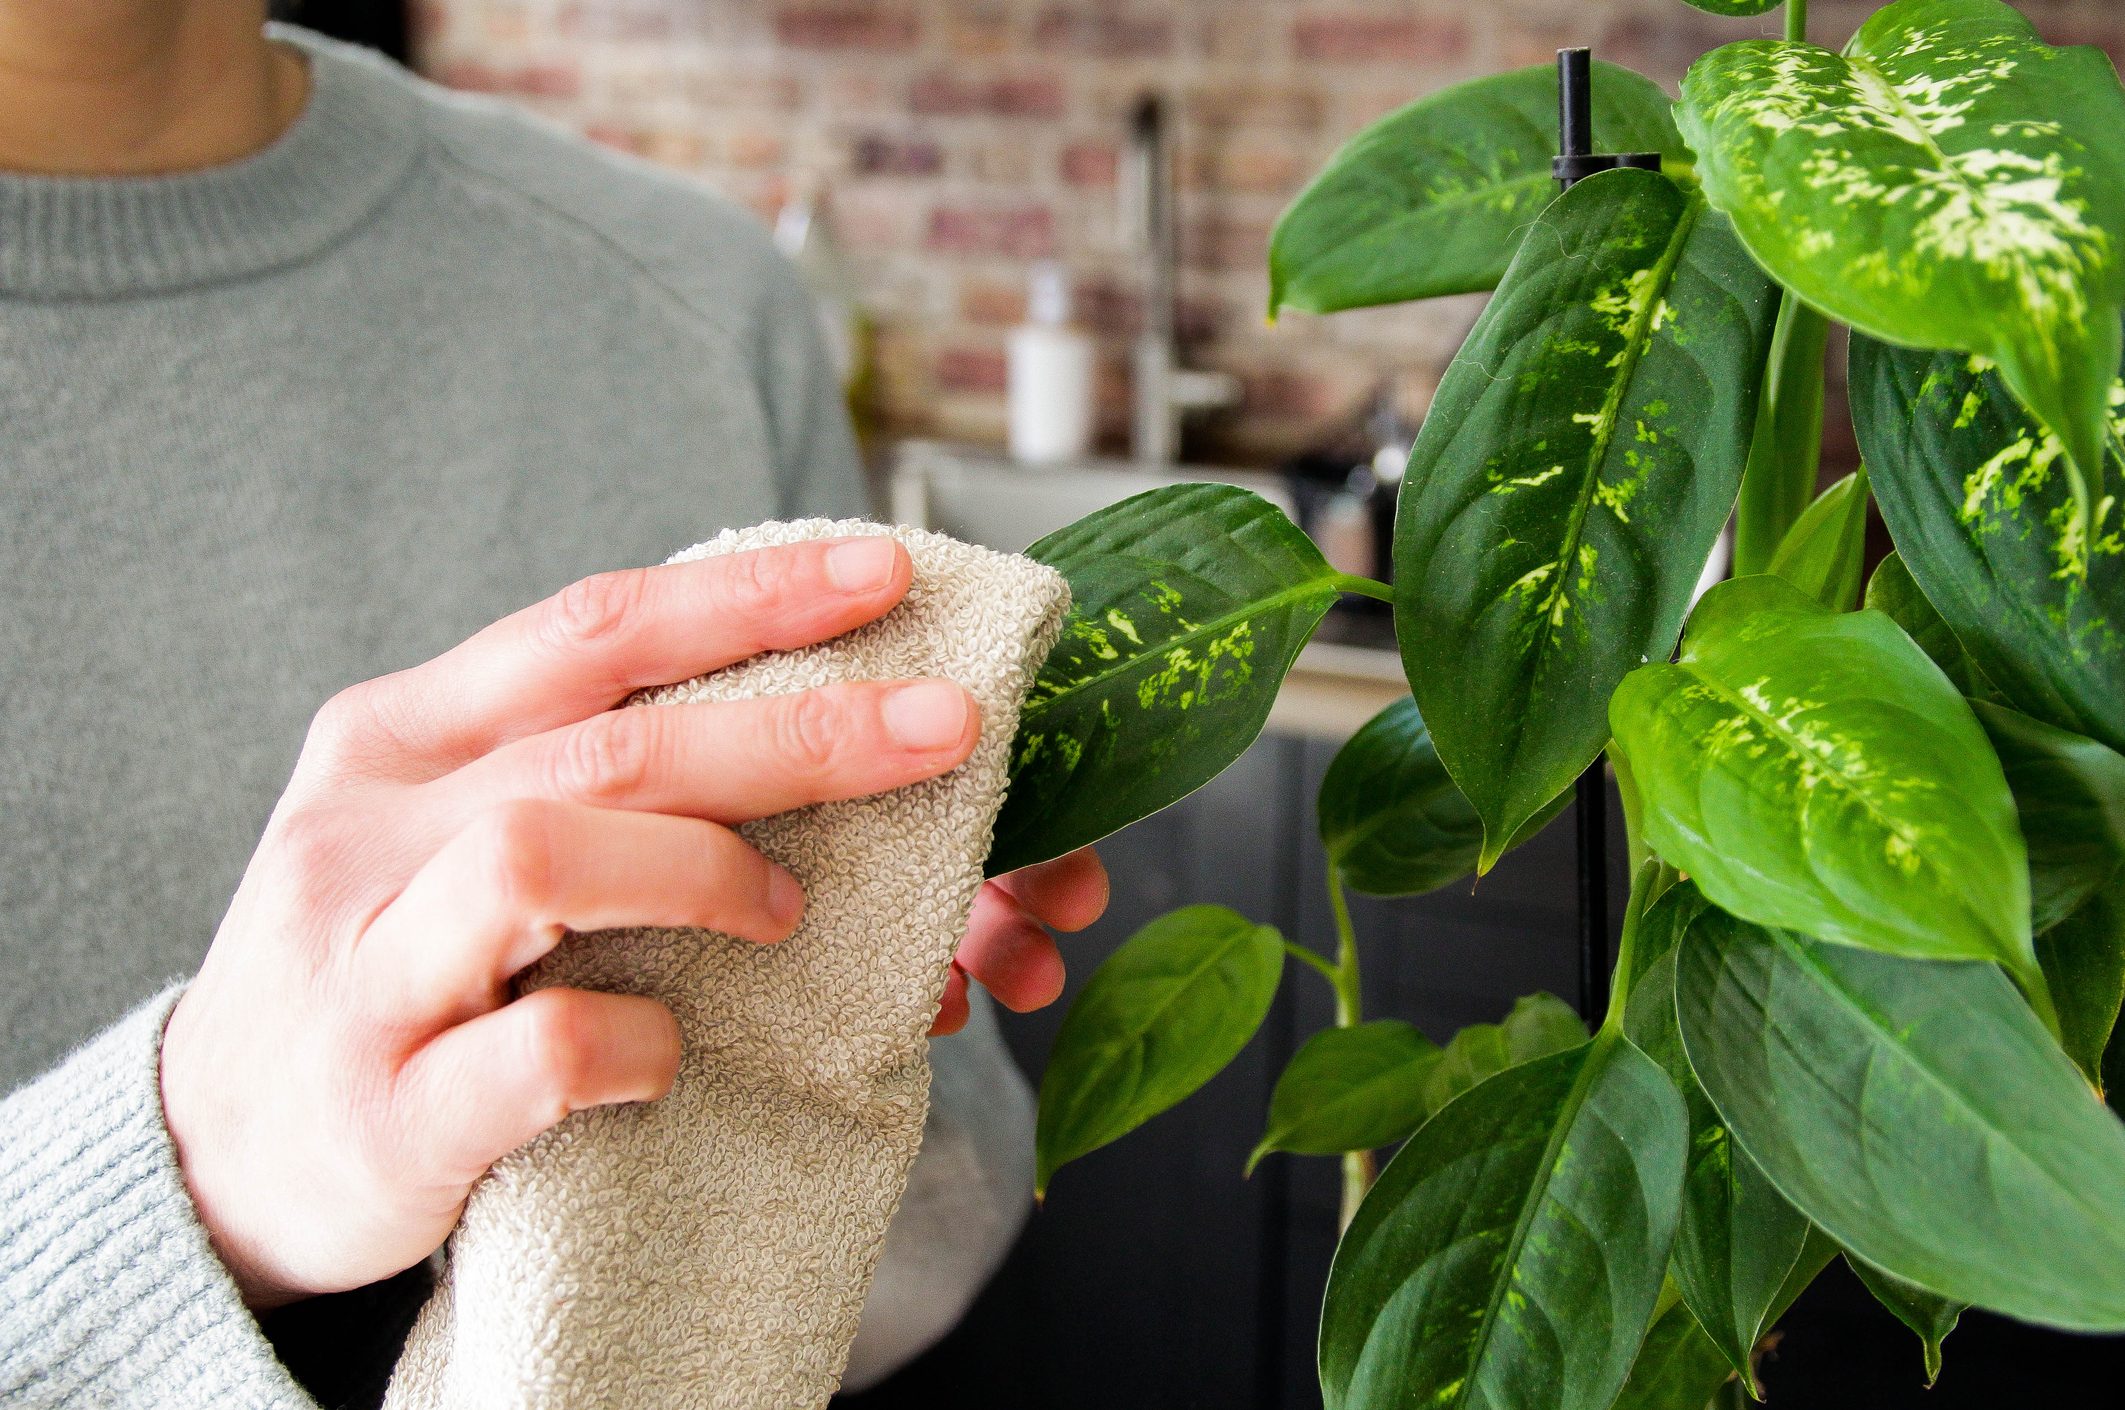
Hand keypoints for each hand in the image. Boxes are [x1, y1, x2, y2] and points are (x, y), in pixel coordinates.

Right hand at [160, 537, 1096, 1308]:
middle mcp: (369, 835)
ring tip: (786, 910)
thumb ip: (568, 759)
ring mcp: (367, 972)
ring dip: (704, 871)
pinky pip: (542, 1049)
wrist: (214, 1152)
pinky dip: (639, 1039)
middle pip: (609, 742)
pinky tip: (672, 1049)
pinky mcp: (388, 1113)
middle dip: (798, 731)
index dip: (748, 597)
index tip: (884, 574)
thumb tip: (793, 698)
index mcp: (399, 738)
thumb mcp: (435, 823)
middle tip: (944, 730)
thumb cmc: (381, 961)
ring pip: (545, 859)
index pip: (592, 629)